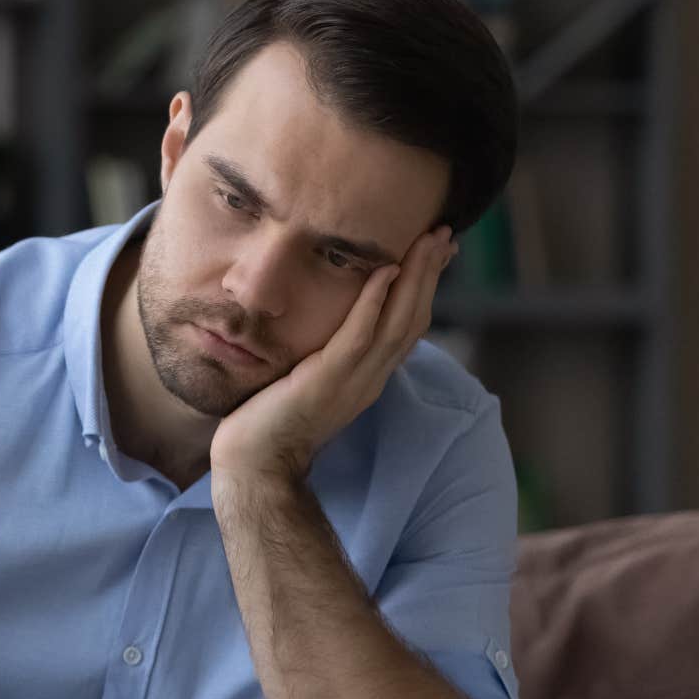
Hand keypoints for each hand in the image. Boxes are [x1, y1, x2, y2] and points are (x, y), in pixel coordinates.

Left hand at [209, 226, 457, 486]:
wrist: (254, 464)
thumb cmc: (271, 422)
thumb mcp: (310, 380)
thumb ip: (329, 355)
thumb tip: (331, 324)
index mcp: (369, 376)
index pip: (408, 326)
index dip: (425, 288)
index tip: (437, 253)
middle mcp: (371, 378)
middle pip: (414, 319)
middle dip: (431, 274)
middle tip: (444, 234)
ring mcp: (353, 380)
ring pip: (398, 323)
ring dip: (416, 279)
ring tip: (428, 241)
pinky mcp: (328, 380)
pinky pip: (359, 336)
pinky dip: (375, 302)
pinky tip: (385, 271)